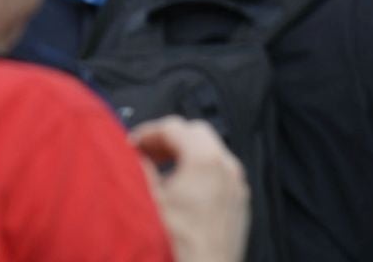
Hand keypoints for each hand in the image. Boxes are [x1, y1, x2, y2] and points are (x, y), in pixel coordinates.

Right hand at [132, 117, 249, 261]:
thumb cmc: (181, 246)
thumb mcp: (148, 200)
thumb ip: (139, 168)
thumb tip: (133, 155)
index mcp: (205, 160)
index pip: (173, 127)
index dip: (147, 132)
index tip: (132, 145)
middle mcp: (227, 168)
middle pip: (196, 133)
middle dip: (168, 139)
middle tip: (147, 152)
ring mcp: (237, 186)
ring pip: (211, 152)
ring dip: (185, 154)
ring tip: (162, 171)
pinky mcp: (240, 204)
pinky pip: (221, 173)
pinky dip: (200, 171)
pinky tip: (182, 190)